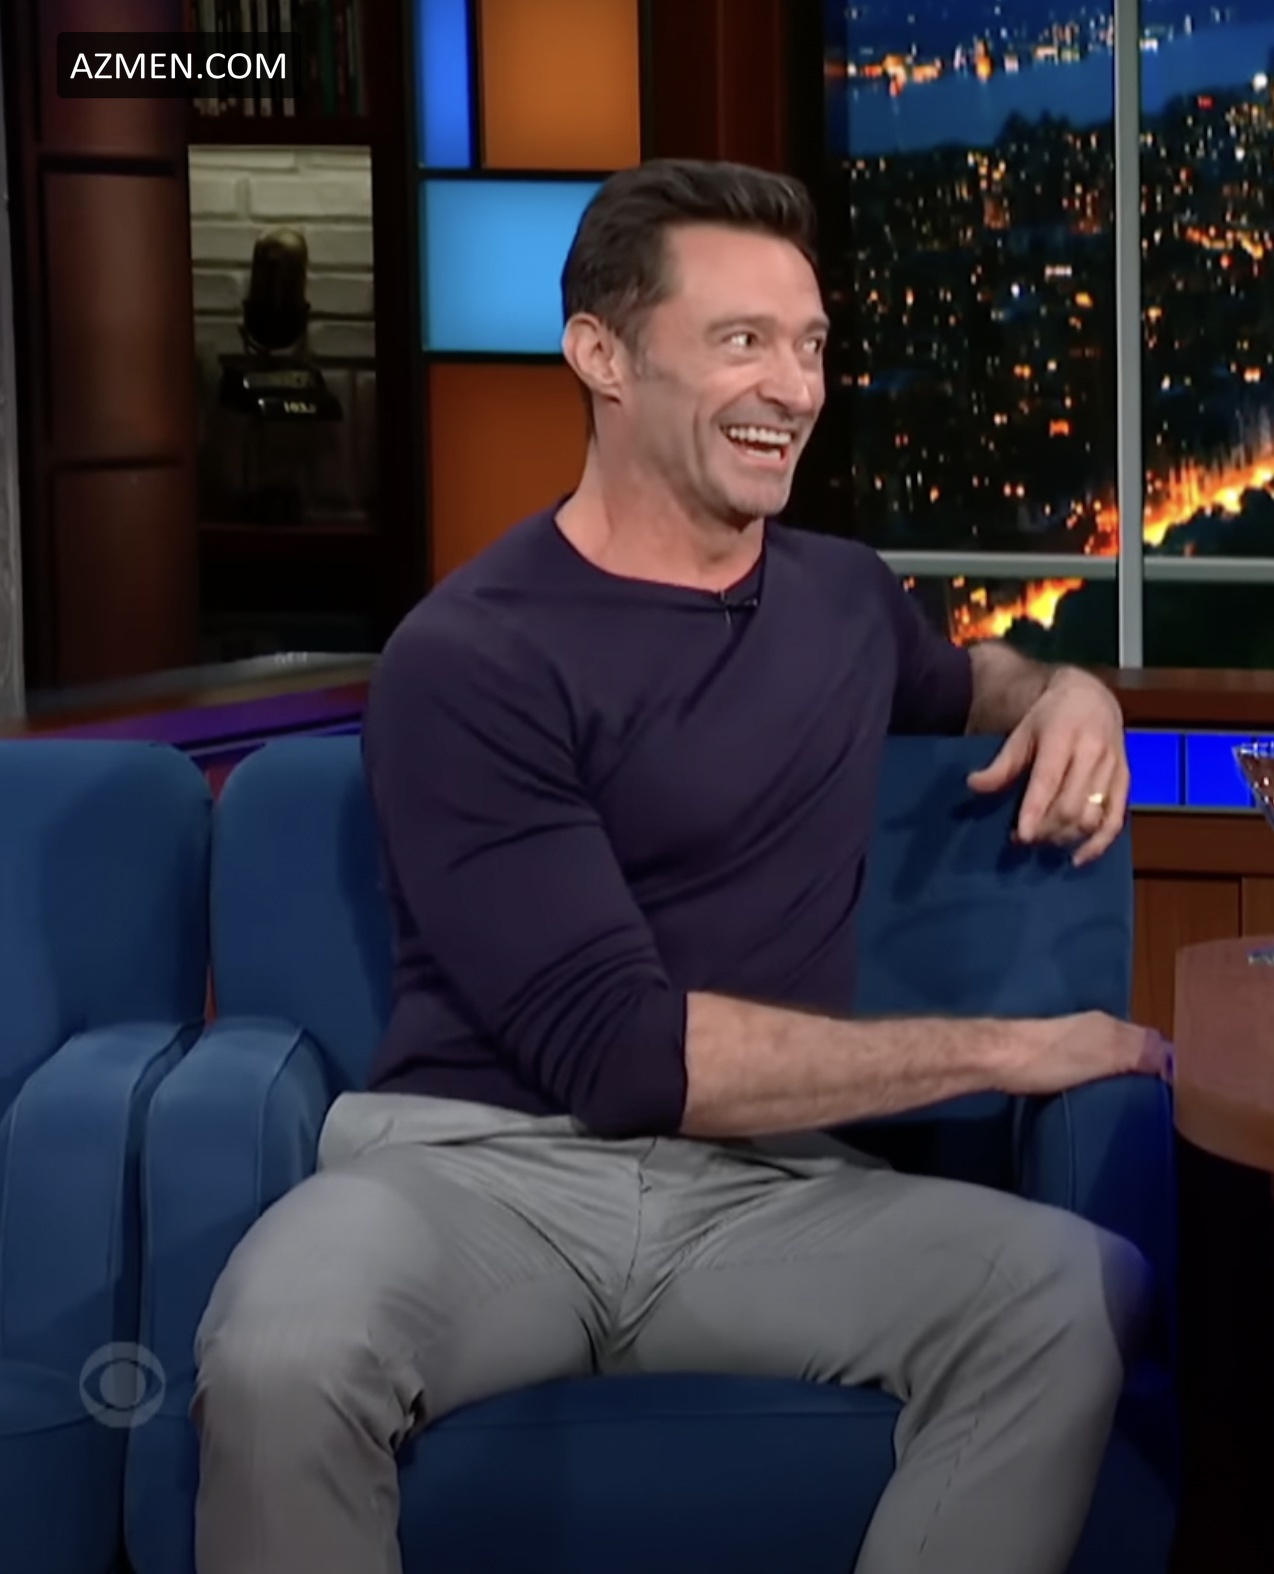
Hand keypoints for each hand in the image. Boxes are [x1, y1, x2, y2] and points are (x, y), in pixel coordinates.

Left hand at [967, 667, 1128, 865]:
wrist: (1093, 697)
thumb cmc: (1051, 717)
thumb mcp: (1022, 733)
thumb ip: (1003, 764)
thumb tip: (974, 786)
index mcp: (1063, 736)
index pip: (1049, 780)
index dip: (1035, 810)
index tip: (1021, 835)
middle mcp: (1093, 753)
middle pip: (1071, 804)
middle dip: (1046, 829)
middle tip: (1023, 839)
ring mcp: (1113, 768)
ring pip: (1092, 816)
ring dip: (1066, 837)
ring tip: (1044, 842)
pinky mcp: (1125, 781)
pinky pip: (1115, 820)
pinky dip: (1098, 844)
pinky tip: (1078, 858)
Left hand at [1003, 1011, 1174, 1095]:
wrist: (996, 1058)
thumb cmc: (1050, 1058)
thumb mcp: (1102, 1054)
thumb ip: (1137, 1052)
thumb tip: (1175, 1056)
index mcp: (1108, 1023)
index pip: (1151, 1040)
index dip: (1167, 1061)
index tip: (1182, 1088)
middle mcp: (1092, 1026)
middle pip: (1131, 1046)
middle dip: (1148, 1067)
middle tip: (1162, 1100)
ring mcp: (1071, 1039)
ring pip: (1111, 1055)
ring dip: (1125, 1073)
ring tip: (1138, 1102)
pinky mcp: (1054, 1056)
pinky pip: (1092, 1064)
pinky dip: (1103, 1077)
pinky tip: (1103, 1094)